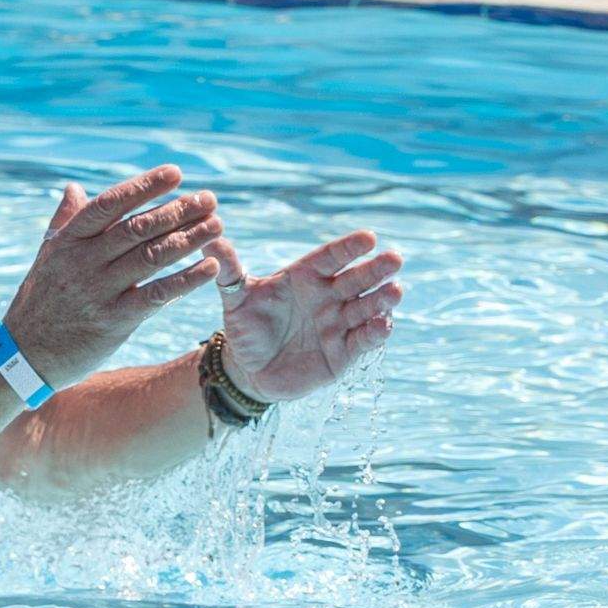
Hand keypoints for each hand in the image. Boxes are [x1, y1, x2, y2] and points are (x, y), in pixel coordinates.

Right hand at [3, 168, 221, 384]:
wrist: (24, 355)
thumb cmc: (40, 301)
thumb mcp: (47, 256)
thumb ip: (65, 220)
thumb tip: (74, 187)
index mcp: (68, 240)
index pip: (110, 204)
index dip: (144, 186)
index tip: (176, 173)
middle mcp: (82, 261)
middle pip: (137, 228)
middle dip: (177, 211)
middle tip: (209, 199)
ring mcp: (97, 291)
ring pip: (150, 257)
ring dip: (188, 239)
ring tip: (216, 225)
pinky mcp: (113, 321)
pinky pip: (156, 296)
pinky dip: (185, 280)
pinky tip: (209, 267)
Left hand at [212, 229, 403, 404]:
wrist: (249, 369)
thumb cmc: (246, 326)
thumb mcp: (236, 298)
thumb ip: (230, 270)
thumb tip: (211, 239)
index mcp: (306, 276)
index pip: (332, 257)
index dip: (350, 248)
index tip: (369, 238)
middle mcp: (328, 296)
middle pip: (357, 279)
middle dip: (376, 270)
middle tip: (394, 259)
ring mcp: (338, 324)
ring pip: (366, 307)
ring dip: (382, 299)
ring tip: (396, 290)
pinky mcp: (344, 353)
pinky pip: (363, 340)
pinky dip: (375, 333)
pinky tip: (384, 325)